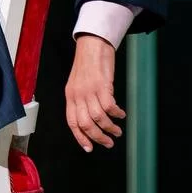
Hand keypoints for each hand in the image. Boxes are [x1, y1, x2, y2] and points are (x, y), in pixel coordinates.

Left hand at [65, 34, 125, 151]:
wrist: (93, 44)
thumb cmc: (87, 64)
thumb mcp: (78, 84)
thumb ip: (81, 101)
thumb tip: (90, 120)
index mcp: (70, 96)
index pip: (72, 122)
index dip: (80, 137)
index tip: (89, 148)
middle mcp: (77, 95)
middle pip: (86, 124)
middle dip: (98, 137)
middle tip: (109, 143)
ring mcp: (89, 90)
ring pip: (99, 118)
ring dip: (110, 128)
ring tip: (117, 131)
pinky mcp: (102, 85)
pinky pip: (110, 106)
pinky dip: (117, 113)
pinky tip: (121, 114)